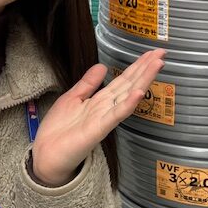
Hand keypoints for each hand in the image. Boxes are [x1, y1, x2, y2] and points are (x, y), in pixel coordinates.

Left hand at [31, 49, 165, 185]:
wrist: (45, 155)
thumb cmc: (58, 131)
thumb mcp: (72, 99)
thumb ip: (88, 84)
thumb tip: (102, 66)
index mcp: (101, 100)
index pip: (123, 79)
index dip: (137, 65)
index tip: (151, 52)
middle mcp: (107, 107)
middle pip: (130, 83)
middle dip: (146, 68)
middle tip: (162, 52)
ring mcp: (105, 118)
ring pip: (128, 95)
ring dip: (144, 79)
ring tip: (157, 64)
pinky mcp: (99, 129)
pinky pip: (116, 114)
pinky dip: (128, 103)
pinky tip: (139, 92)